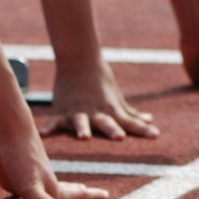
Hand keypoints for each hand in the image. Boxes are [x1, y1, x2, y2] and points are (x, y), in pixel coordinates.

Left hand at [0, 134, 108, 198]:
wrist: (9, 128)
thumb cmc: (21, 159)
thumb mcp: (30, 186)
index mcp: (51, 189)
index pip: (75, 196)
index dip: (90, 196)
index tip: (106, 194)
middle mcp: (44, 182)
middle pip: (65, 191)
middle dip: (77, 193)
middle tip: (88, 191)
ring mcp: (31, 175)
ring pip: (50, 185)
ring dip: (61, 187)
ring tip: (70, 186)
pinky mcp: (16, 170)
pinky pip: (28, 182)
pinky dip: (33, 185)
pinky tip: (27, 186)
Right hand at [40, 58, 159, 140]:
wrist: (79, 60)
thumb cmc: (100, 82)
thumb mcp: (116, 99)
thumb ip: (131, 113)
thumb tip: (149, 120)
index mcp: (110, 110)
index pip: (129, 122)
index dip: (141, 129)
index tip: (154, 135)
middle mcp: (95, 112)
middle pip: (106, 122)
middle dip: (112, 130)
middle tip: (119, 138)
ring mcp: (78, 111)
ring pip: (81, 121)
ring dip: (83, 128)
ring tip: (84, 137)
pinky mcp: (61, 111)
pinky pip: (55, 121)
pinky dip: (49, 127)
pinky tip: (44, 134)